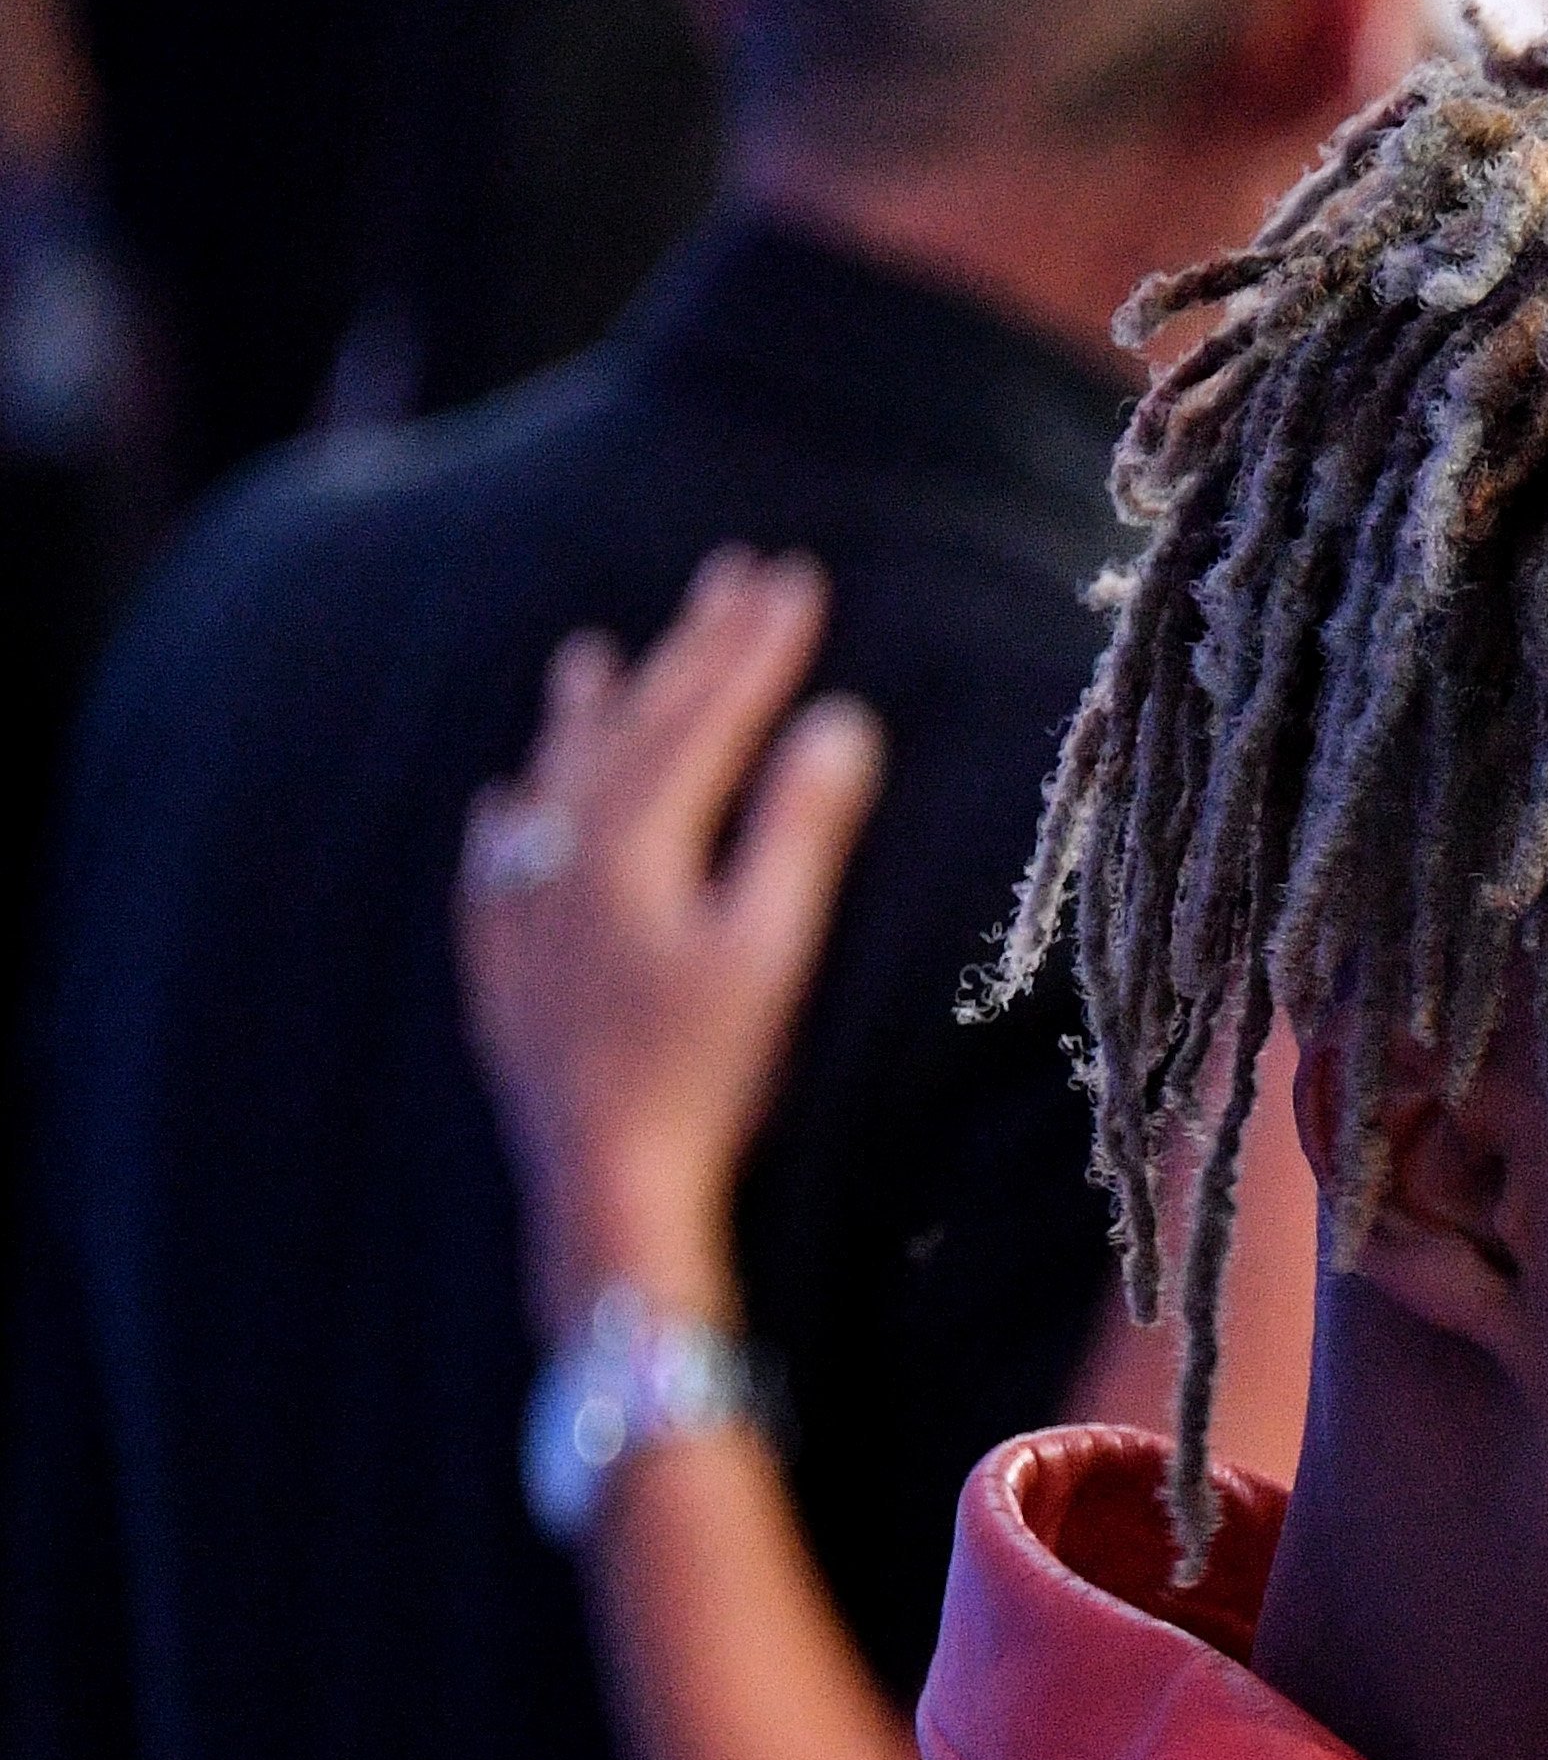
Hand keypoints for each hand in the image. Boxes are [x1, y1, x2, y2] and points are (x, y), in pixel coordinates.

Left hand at [459, 547, 884, 1340]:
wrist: (607, 1183)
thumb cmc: (708, 1075)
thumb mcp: (775, 949)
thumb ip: (801, 830)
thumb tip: (840, 722)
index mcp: (635, 841)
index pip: (706, 717)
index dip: (755, 646)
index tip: (797, 579)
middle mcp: (564, 854)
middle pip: (632, 727)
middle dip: (689, 651)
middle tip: (733, 576)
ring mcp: (524, 910)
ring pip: (553, 781)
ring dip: (585, 714)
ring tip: (594, 652)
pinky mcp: (505, 969)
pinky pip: (496, 863)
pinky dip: (513, 818)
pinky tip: (506, 805)